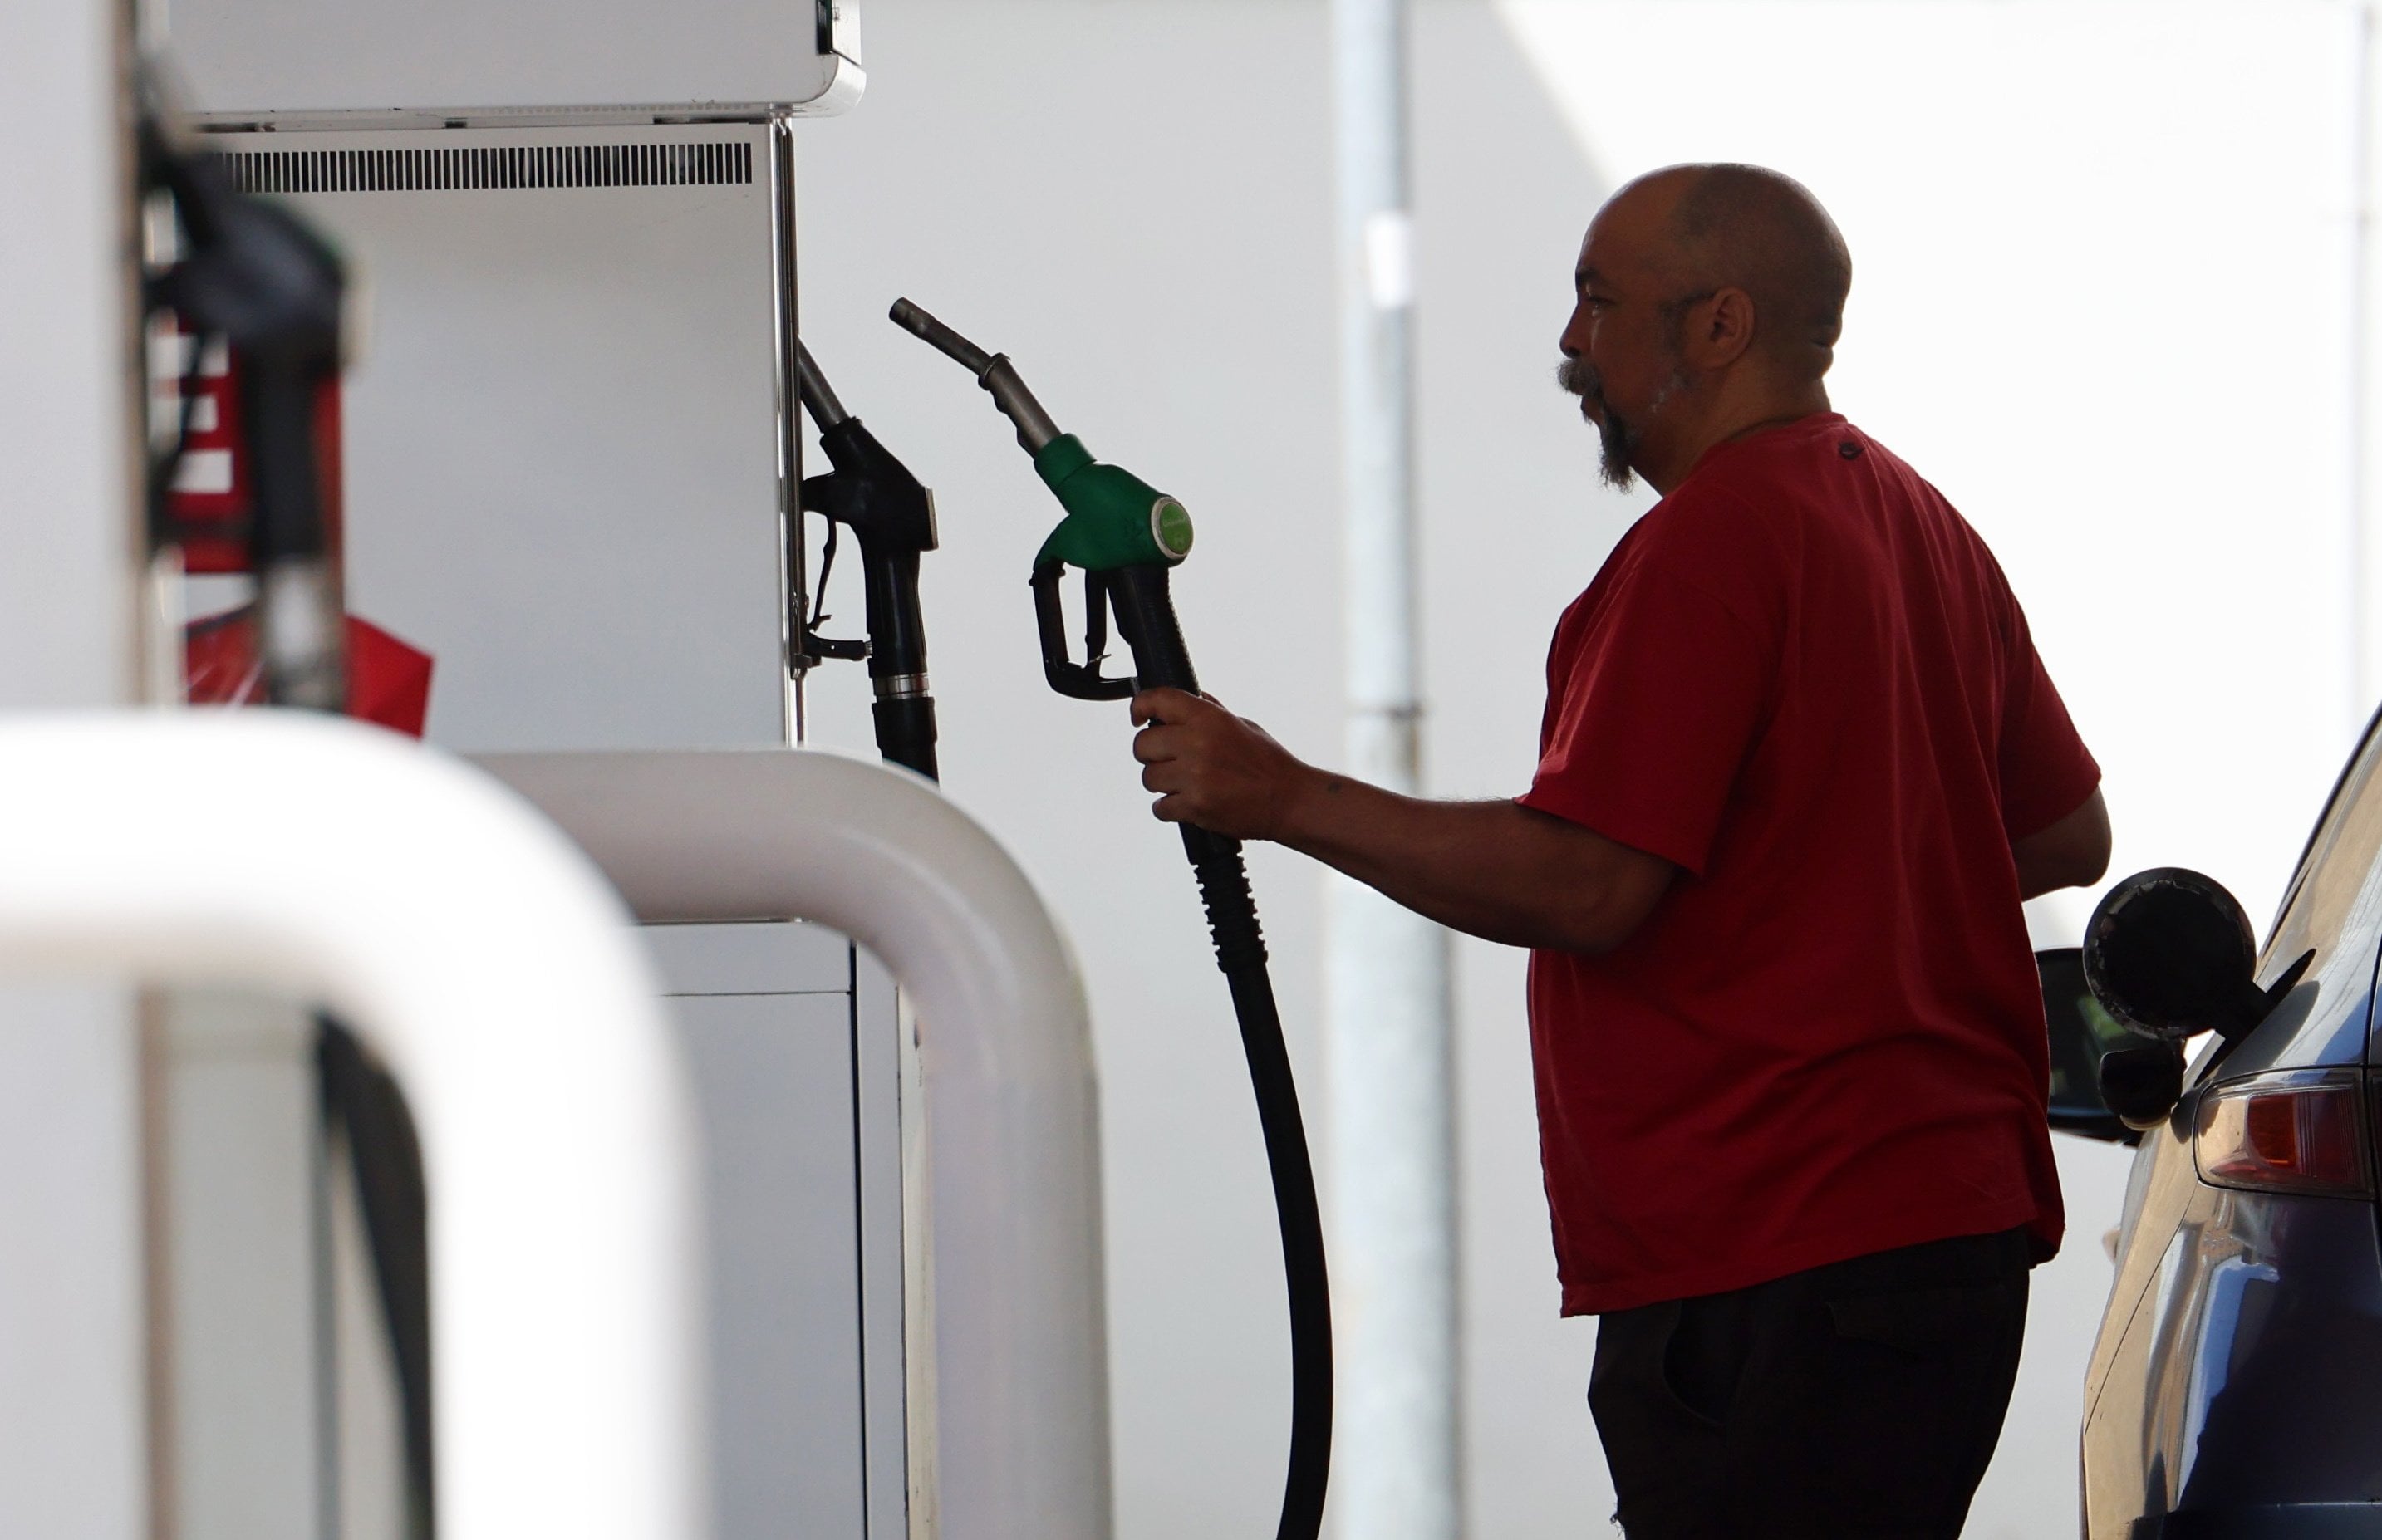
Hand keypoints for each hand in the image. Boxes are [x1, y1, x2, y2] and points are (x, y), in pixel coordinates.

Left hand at [1129, 687, 1315, 840]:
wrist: (1289, 800)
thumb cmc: (1270, 764)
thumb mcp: (1242, 725)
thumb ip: (1211, 712)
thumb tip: (1189, 697)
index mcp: (1208, 719)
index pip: (1157, 699)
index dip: (1140, 706)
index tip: (1138, 717)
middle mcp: (1197, 743)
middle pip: (1142, 745)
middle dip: (1151, 754)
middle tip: (1168, 760)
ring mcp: (1194, 776)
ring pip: (1148, 778)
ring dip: (1161, 783)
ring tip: (1184, 785)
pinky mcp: (1194, 806)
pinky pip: (1160, 807)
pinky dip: (1170, 809)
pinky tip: (1187, 804)